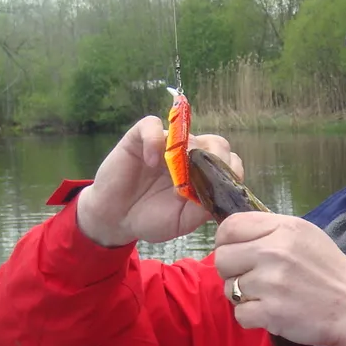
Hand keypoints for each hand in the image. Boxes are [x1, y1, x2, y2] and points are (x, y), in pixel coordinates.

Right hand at [75, 116, 240, 245]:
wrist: (116, 218)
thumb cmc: (151, 218)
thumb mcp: (182, 221)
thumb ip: (202, 208)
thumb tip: (218, 192)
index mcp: (202, 174)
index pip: (227, 162)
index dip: (229, 170)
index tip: (220, 187)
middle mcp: (188, 156)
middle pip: (215, 143)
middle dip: (215, 159)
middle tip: (203, 179)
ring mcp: (165, 145)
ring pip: (188, 134)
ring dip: (186, 154)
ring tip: (176, 178)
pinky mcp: (140, 138)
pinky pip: (152, 125)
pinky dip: (153, 139)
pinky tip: (151, 162)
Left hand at [213, 214, 345, 345]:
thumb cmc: (328, 271)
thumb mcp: (305, 235)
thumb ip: (271, 230)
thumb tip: (234, 235)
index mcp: (283, 228)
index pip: (230, 227)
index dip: (225, 242)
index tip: (236, 253)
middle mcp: (274, 251)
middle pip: (222, 258)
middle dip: (232, 271)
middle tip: (251, 279)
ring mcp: (270, 283)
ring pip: (229, 288)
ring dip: (243, 296)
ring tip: (268, 296)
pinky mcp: (270, 312)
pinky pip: (239, 314)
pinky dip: (252, 317)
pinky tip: (271, 312)